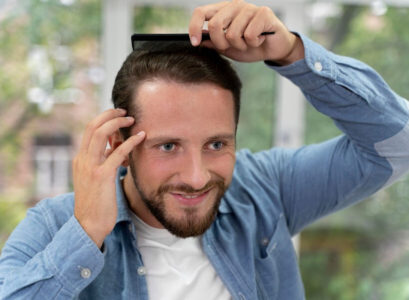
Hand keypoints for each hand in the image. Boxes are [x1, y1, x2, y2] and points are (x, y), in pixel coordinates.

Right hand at [73, 108, 145, 247]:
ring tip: (132, 119)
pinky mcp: (102, 176)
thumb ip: (102, 162)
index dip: (103, 119)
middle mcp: (82, 160)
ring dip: (117, 123)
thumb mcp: (96, 178)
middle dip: (109, 115)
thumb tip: (113, 148)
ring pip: (100, 134)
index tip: (117, 115)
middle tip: (125, 111)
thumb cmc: (96, 203)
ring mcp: (90, 167)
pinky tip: (141, 136)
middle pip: (92, 127)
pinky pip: (117, 153)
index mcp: (80, 159)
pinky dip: (130, 142)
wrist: (88, 225)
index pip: (89, 131)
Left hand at [189, 0, 304, 64]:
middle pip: (215, 25)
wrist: (274, 49)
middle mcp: (234, 6)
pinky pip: (249, 35)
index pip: (201, 12)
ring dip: (240, 46)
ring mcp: (249, 8)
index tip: (195, 43)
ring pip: (232, 34)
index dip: (194, 27)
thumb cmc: (251, 47)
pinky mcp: (264, 13)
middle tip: (232, 47)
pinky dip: (254, 43)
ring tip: (249, 43)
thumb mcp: (228, 48)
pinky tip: (260, 39)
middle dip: (221, 44)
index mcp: (223, 11)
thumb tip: (200, 40)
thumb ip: (214, 43)